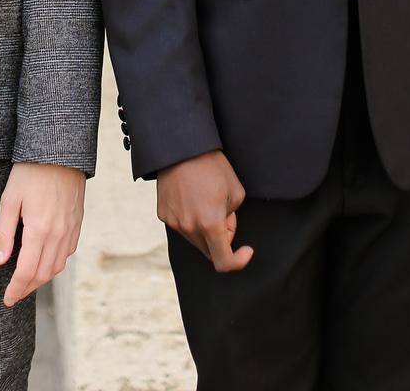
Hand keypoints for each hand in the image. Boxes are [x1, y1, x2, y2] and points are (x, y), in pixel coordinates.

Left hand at [0, 162, 85, 306]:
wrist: (60, 151)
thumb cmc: (31, 171)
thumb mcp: (9, 198)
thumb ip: (3, 232)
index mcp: (39, 229)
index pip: (27, 272)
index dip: (16, 289)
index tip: (7, 300)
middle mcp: (58, 234)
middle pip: (44, 274)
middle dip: (27, 289)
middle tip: (14, 295)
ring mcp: (71, 229)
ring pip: (58, 266)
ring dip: (42, 279)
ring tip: (27, 282)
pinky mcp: (77, 222)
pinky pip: (68, 253)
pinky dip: (55, 264)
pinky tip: (45, 262)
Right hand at [156, 149, 253, 271]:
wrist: (182, 147)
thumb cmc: (213, 166)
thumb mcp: (236, 192)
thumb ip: (232, 219)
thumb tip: (223, 230)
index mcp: (210, 224)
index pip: (224, 262)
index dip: (238, 261)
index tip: (246, 251)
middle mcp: (190, 228)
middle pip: (210, 251)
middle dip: (221, 239)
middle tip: (225, 213)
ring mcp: (174, 222)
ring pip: (195, 239)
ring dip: (205, 230)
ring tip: (206, 201)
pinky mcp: (163, 214)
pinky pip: (181, 226)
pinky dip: (190, 219)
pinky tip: (191, 198)